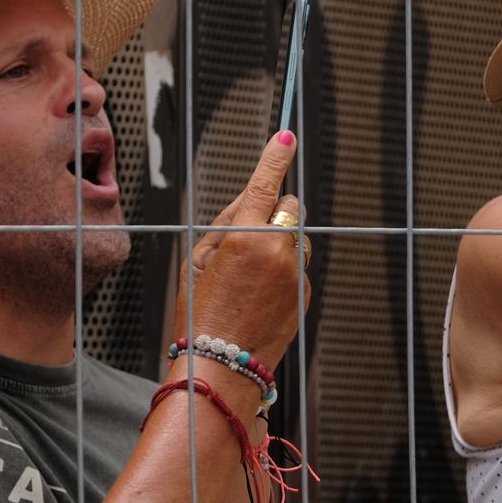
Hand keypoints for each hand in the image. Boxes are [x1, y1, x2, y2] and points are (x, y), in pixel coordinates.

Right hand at [186, 133, 309, 362]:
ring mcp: (295, 274)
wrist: (220, 367)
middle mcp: (277, 251)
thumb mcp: (196, 261)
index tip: (285, 136)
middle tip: (244, 241)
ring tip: (248, 279)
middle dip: (272, 213)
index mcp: (245, 238)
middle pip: (288, 208)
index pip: (265, 186)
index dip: (274, 157)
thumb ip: (226, 224)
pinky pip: (296, 269)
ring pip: (295, 239)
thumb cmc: (199, 313)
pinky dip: (282, 274)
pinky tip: (259, 298)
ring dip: (279, 246)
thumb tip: (253, 200)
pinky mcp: (305, 294)